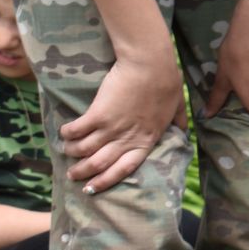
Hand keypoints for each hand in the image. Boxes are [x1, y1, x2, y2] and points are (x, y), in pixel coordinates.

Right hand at [60, 50, 188, 192]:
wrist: (149, 62)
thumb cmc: (166, 80)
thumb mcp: (178, 105)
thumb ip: (179, 121)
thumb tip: (184, 131)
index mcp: (148, 138)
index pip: (126, 168)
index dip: (108, 180)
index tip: (94, 187)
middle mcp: (128, 137)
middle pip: (100, 164)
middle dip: (83, 172)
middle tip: (72, 174)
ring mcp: (112, 127)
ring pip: (85, 150)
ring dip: (72, 152)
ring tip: (66, 151)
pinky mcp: (98, 114)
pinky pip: (77, 130)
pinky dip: (67, 133)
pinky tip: (64, 132)